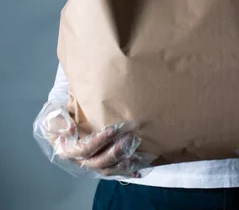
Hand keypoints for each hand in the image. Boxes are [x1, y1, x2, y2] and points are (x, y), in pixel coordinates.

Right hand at [33, 101, 153, 177]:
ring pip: (107, 169)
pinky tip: (137, 170)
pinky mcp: (100, 163)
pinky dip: (125, 171)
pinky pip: (113, 170)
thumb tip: (70, 129)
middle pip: (98, 162)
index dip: (98, 141)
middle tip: (130, 139)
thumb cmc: (60, 116)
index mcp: (67, 149)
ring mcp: (91, 162)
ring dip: (122, 162)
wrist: (63, 121)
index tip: (112, 130)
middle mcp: (79, 160)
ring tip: (135, 153)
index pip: (84, 149)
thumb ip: (58, 121)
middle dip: (115, 152)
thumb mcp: (53, 115)